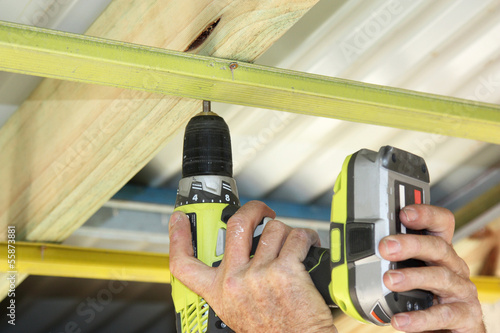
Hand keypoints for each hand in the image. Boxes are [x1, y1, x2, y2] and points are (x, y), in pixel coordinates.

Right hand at [169, 201, 335, 332]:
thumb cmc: (275, 330)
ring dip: (287, 233)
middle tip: (263, 212)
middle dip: (254, 209)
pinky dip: (307, 238)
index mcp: (219, 292)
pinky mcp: (286, 270)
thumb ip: (233, 283)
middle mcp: (235, 281)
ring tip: (293, 245)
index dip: (178, 237)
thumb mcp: (238, 309)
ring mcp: (259, 274)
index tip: (180, 219)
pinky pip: (297, 237)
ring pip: (274, 229)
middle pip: (237, 225)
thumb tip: (241, 254)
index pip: (185, 263)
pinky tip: (308, 247)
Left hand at [379, 204, 485, 332]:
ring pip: (440, 277)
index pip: (440, 224)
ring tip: (389, 280)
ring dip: (413, 277)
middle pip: (437, 246)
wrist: (445, 330)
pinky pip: (442, 315)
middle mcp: (453, 266)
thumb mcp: (409, 272)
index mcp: (439, 251)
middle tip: (385, 247)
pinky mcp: (465, 315)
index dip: (425, 214)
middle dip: (410, 244)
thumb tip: (353, 253)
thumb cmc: (424, 297)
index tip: (404, 213)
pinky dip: (419, 318)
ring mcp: (461, 290)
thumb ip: (390, 261)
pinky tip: (400, 320)